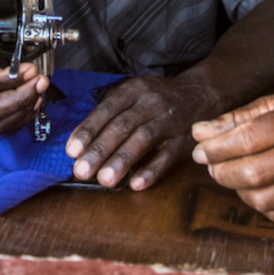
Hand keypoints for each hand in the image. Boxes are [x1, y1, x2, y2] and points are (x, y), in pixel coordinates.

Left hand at [65, 74, 212, 191]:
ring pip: (143, 139)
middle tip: (81, 171)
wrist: (201, 94)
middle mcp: (151, 102)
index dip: (89, 129)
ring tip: (104, 180)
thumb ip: (111, 114)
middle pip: (122, 126)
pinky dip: (152, 170)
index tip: (72, 150)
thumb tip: (81, 144)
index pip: (107, 109)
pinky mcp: (184, 140)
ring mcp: (169, 120)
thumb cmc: (158, 98)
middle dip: (100, 150)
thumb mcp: (135, 94)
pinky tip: (136, 184)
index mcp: (134, 89)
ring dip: (122, 161)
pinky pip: (167, 156)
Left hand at [191, 93, 273, 221]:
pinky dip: (258, 203)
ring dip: (237, 190)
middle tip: (211, 165)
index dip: (217, 148)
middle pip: (253, 174)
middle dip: (221, 172)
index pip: (248, 140)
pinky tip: (255, 187)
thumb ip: (237, 118)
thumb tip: (199, 133)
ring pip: (262, 199)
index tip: (199, 151)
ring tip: (233, 174)